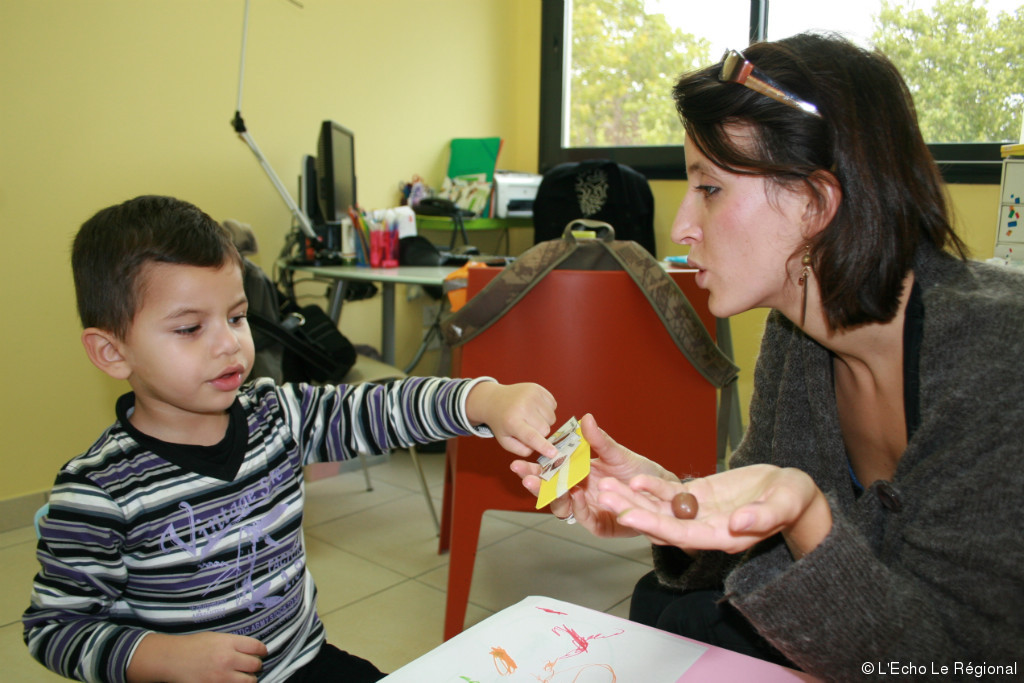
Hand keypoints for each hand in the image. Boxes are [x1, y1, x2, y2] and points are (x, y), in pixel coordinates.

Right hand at [127, 631, 266, 682]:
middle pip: (255, 665)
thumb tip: (252, 650)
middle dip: (256, 666)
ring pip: (250, 681)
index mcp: (229, 643)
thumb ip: (234, 643)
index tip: (261, 653)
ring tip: (244, 676)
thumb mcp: (216, 637)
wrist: (172, 659)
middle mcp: (227, 659)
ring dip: (249, 679)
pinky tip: (232, 681)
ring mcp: (221, 676)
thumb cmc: (193, 646)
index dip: (262, 651)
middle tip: (251, 666)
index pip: (257, 647)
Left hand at [465, 381, 558, 457]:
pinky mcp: (537, 388)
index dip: (543, 446)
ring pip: (552, 418)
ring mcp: (531, 395)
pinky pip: (553, 405)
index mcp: (511, 422)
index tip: (553, 453)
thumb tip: (540, 447)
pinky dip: (547, 410)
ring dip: (545, 421)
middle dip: (540, 433)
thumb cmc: (502, 424)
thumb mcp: (506, 441)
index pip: (531, 436)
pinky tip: (535, 408)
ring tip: (531, 417)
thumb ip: (522, 449)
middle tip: (528, 427)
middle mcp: (522, 406)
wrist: (495, 400)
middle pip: (545, 429)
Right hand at [509, 414, 675, 537]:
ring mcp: (589, 510)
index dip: (534, 469)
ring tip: (543, 484)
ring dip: (552, 495)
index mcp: (579, 475)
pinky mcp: (601, 525)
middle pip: (550, 491)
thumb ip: (599, 440)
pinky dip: (579, 506)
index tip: (518, 462)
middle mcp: (579, 493)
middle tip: (523, 475)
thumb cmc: (639, 472)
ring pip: (563, 507)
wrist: (663, 492)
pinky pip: (585, 518)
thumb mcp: (618, 453)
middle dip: (535, 484)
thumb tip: (586, 418)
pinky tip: (576, 494)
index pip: (550, 473)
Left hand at [596, 464, 832, 557]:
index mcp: (724, 537)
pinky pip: (672, 494)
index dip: (654, 524)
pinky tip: (634, 478)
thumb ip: (764, 517)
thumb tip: (739, 524)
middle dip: (631, 509)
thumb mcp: (786, 504)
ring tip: (605, 486)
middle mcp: (706, 529)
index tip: (626, 515)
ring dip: (633, 498)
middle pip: (662, 522)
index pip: (682, 535)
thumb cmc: (794, 499)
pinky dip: (653, 487)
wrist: (795, 492)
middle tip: (602, 496)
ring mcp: (701, 513)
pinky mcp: (701, 497)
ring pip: (661, 508)